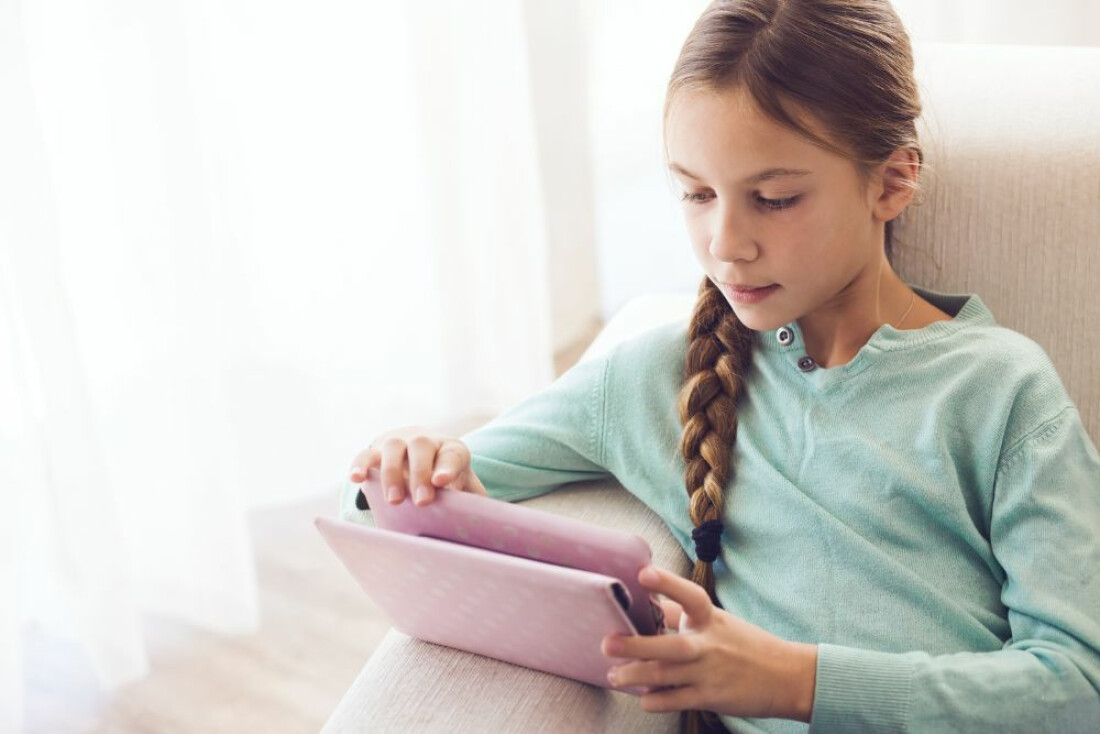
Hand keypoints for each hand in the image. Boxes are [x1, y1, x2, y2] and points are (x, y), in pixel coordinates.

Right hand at [347, 427, 488, 505]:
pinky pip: (366, 454)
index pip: (452, 454)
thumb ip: (472, 501)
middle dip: (421, 474)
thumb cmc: (445, 478)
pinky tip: (355, 478)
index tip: (443, 483)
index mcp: (451, 449)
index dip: (447, 467)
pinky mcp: (375, 450)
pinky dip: (359, 464)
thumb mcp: (462, 486)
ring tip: (394, 500)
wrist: (419, 452)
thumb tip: (485, 526)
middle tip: (422, 501)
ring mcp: (398, 443)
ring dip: (392, 474)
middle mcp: (425, 440)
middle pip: (422, 448)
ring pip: (393, 449)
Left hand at [601, 565, 817, 722]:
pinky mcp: (711, 697)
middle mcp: (709, 644)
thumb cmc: (746, 644)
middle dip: (636, 646)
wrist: (786, 677)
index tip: (643, 573)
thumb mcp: (717, 622)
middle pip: (670, 646)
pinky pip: (676, 701)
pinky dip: (656, 701)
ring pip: (666, 676)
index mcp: (710, 619)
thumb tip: (646, 602)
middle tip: (607, 644)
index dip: (667, 583)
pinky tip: (643, 698)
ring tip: (613, 676)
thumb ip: (680, 614)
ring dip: (635, 677)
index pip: (690, 596)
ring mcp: (710, 672)